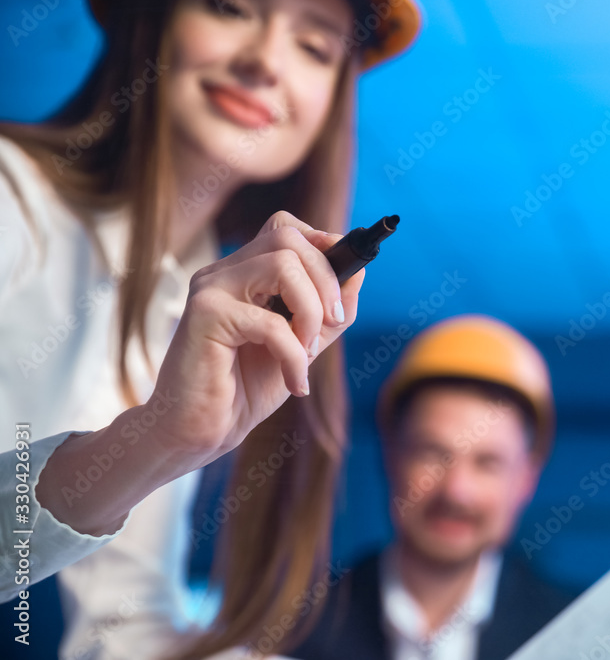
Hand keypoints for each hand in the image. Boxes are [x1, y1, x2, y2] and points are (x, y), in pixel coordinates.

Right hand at [148, 210, 362, 465]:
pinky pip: (271, 322)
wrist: (200, 431)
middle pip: (288, 237)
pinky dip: (294, 356)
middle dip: (326, 280)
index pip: (286, 228)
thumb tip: (358, 272)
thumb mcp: (304, 345)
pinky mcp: (204, 315)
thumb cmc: (245, 388)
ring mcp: (210, 288)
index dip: (324, 246)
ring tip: (308, 352)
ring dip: (311, 311)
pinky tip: (293, 382)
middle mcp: (224, 271)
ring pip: (283, 264)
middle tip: (332, 323)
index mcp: (243, 272)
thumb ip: (330, 311)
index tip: (344, 289)